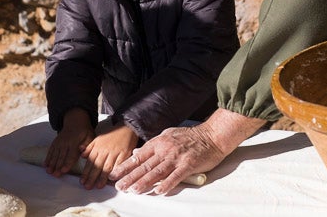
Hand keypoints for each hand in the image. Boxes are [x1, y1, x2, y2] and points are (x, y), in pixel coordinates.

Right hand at [44, 109, 93, 177]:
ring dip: (51, 164)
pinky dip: (47, 158)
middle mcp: (65, 142)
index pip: (71, 155)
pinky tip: (45, 165)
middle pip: (61, 156)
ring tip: (49, 172)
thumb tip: (82, 149)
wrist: (75, 121)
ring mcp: (59, 142)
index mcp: (75, 142)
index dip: (67, 163)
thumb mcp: (90, 135)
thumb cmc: (84, 131)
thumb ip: (87, 144)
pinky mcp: (55, 142)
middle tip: (55, 175)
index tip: (64, 170)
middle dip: (58, 166)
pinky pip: (50, 150)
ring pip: (55, 154)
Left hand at [79, 123, 138, 189]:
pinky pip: (119, 165)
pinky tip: (113, 179)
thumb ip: (89, 148)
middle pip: (97, 166)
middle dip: (92, 177)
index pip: (90, 162)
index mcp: (98, 147)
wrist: (126, 127)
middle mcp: (105, 150)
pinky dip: (116, 172)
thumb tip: (82, 156)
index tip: (82, 181)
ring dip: (102, 178)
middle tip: (88, 186)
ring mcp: (115, 152)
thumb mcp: (98, 138)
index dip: (86, 172)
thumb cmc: (113, 135)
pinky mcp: (124, 154)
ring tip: (98, 186)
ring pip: (107, 167)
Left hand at [109, 108, 265, 194]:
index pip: (139, 156)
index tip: (114, 174)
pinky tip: (158, 191)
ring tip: (133, 190)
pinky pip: (176, 176)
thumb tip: (138, 152)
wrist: (212, 135)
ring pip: (157, 172)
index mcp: (159, 142)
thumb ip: (153, 145)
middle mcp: (166, 149)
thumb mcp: (168, 135)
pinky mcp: (188, 165)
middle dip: (130, 177)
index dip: (125, 166)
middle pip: (145, 165)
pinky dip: (167, 184)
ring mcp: (177, 157)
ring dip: (144, 182)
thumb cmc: (190, 137)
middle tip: (119, 186)